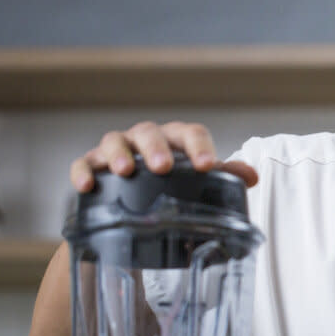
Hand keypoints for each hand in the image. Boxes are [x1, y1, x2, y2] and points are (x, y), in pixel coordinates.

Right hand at [68, 120, 257, 191]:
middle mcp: (145, 140)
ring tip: (125, 172)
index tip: (207, 165)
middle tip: (163, 167)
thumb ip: (224, 177)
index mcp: (175, 140)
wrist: (136, 202)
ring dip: (119, 154)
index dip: (199, 146)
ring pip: (114, 141)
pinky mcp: (91, 165)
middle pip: (149, 133)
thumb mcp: (198, 180)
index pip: (189, 134)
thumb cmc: (172, 183)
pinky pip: (83, 163)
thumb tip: (251, 177)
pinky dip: (83, 172)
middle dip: (155, 148)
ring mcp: (116, 150)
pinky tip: (87, 186)